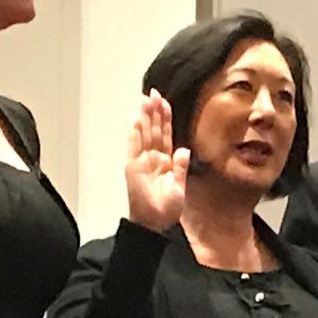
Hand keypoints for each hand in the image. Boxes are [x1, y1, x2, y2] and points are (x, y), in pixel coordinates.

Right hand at [125, 88, 189, 232]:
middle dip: (154, 111)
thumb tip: (184, 149)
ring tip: (146, 98)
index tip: (165, 103)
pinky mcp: (133, 167)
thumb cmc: (165, 211)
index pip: (165, 135)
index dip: (165, 119)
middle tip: (154, 92)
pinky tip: (136, 118)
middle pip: (153, 130)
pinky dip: (135, 132)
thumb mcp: (179, 188)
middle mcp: (152, 159)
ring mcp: (142, 162)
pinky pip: (134, 146)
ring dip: (145, 116)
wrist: (154, 225)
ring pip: (144, 134)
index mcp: (165, 163)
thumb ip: (181, 168)